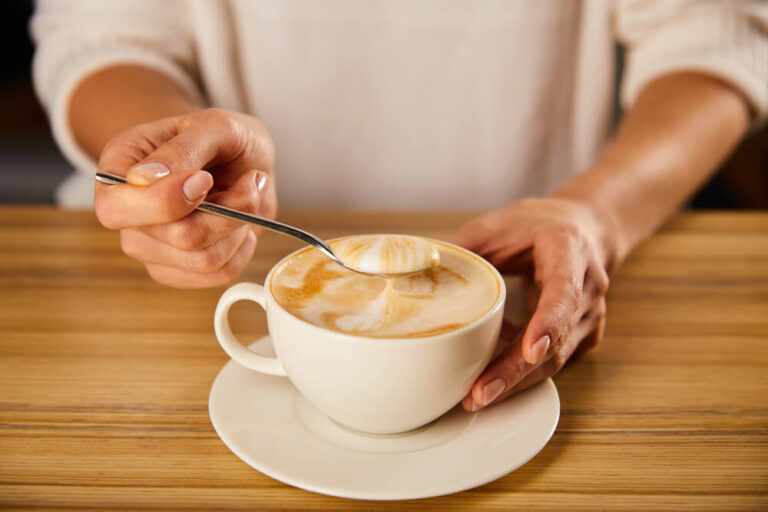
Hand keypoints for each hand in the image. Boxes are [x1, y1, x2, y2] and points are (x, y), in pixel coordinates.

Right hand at [94, 108, 277, 287]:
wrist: (241, 160)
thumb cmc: (222, 139)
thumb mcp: (212, 125)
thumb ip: (181, 149)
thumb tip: (145, 179)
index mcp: (117, 170)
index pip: (118, 209)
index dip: (168, 201)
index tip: (205, 178)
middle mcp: (127, 215)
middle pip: (179, 237)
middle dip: (228, 210)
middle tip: (249, 182)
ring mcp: (150, 248)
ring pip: (205, 260)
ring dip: (240, 226)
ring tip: (247, 197)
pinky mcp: (180, 270)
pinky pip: (221, 273)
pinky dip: (244, 246)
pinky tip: (241, 223)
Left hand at [444, 197, 611, 410]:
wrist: (585, 229)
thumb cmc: (538, 226)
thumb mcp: (497, 224)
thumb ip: (460, 245)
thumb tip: (414, 266)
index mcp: (569, 250)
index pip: (564, 292)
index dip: (548, 322)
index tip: (530, 351)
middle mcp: (588, 287)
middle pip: (557, 339)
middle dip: (517, 370)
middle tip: (480, 392)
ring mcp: (590, 315)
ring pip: (557, 360)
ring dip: (517, 381)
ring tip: (476, 396)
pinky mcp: (583, 335)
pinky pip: (554, 362)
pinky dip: (523, 374)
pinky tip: (492, 380)